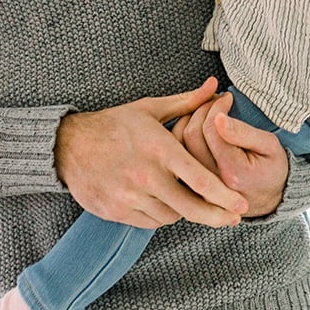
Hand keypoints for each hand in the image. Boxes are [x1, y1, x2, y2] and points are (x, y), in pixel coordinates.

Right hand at [53, 79, 249, 229]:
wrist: (67, 146)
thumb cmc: (114, 125)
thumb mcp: (150, 109)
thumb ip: (188, 103)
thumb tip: (217, 87)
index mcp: (159, 149)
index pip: (199, 179)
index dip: (224, 196)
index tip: (242, 205)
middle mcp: (146, 176)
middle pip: (190, 207)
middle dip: (216, 217)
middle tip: (234, 221)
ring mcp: (130, 196)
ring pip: (171, 216)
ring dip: (184, 212)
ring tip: (189, 200)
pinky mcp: (116, 211)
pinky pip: (150, 222)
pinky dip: (161, 216)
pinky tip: (164, 203)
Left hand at [172, 92, 287, 217]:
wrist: (271, 199)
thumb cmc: (272, 169)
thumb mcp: (269, 146)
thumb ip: (243, 133)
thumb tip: (218, 118)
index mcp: (233, 172)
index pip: (211, 129)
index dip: (215, 107)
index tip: (226, 97)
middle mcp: (211, 182)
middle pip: (191, 135)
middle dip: (201, 109)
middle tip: (214, 100)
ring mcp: (198, 186)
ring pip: (180, 144)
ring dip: (189, 119)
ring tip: (206, 110)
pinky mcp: (191, 186)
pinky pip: (179, 156)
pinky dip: (183, 135)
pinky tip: (197, 126)